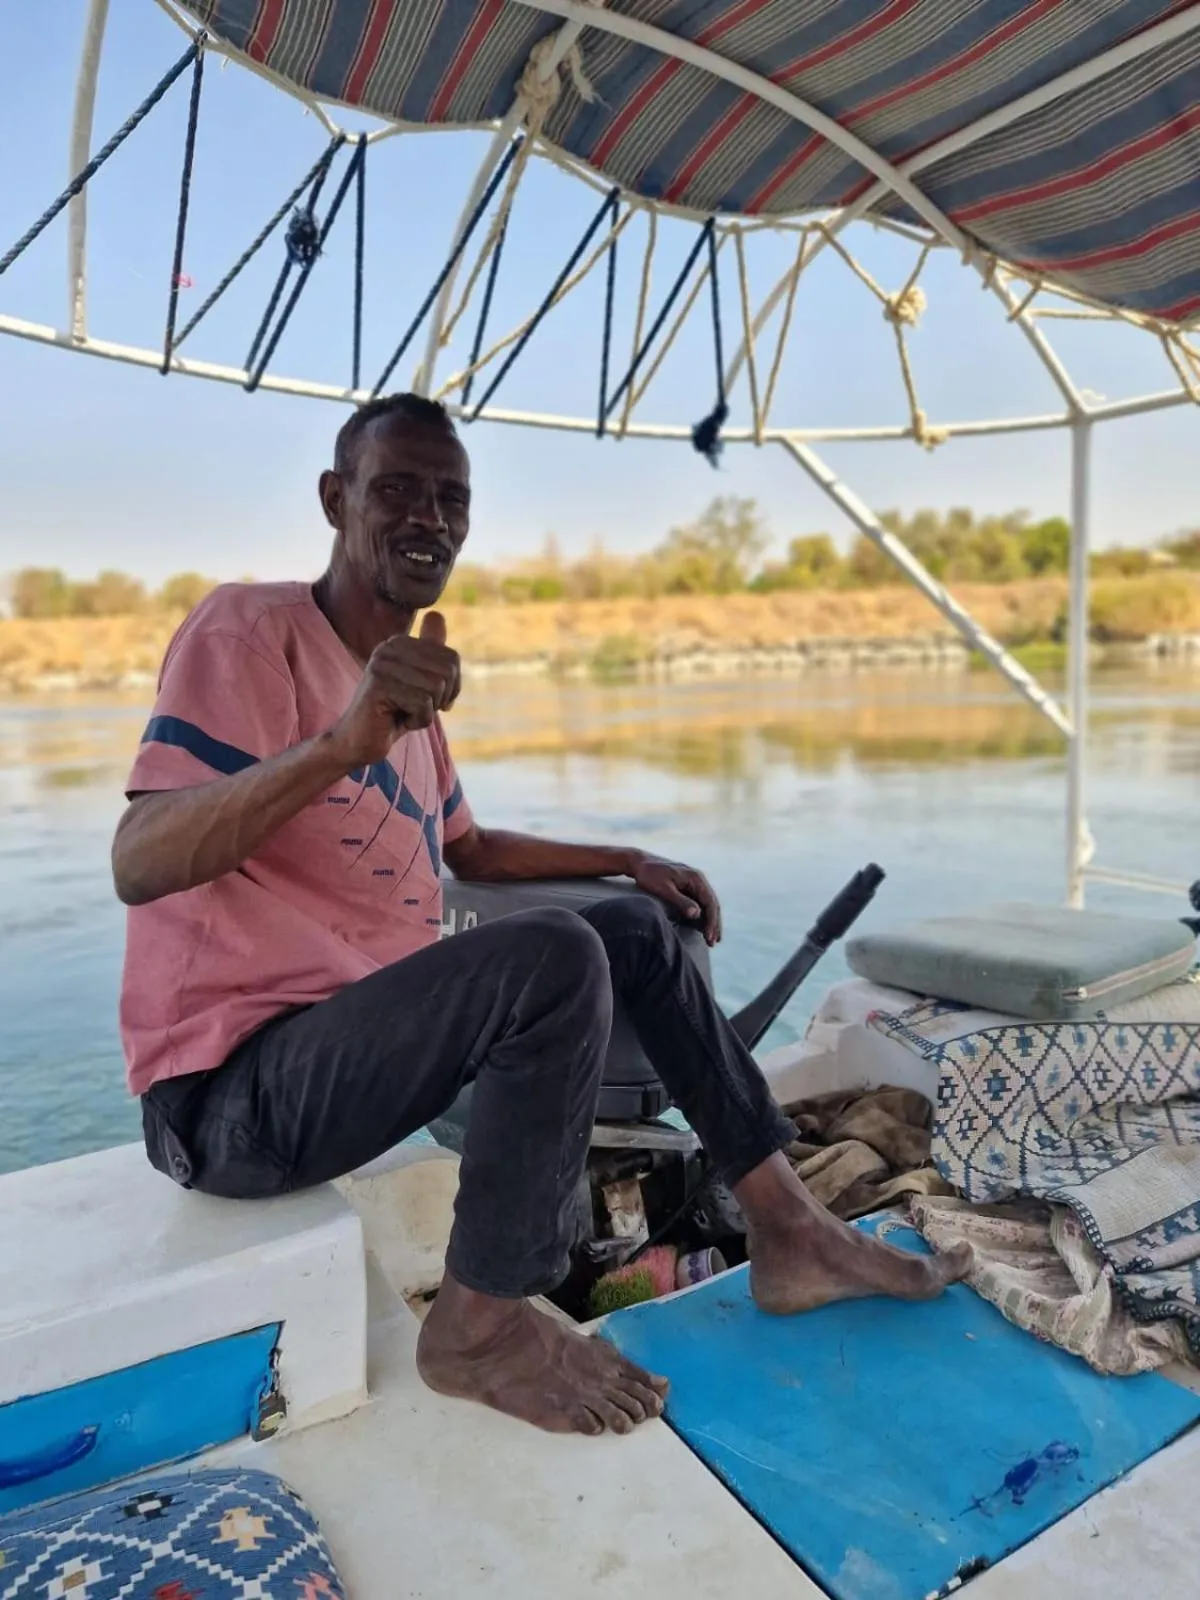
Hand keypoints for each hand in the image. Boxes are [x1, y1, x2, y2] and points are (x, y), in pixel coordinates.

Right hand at [327, 611, 460, 767]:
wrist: (359, 741)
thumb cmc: (393, 713)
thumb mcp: (418, 681)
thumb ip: (431, 652)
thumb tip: (437, 614)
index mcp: (400, 642)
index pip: (452, 659)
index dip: (451, 687)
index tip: (428, 700)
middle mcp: (389, 647)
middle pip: (447, 672)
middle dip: (439, 699)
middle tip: (414, 708)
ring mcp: (382, 664)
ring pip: (436, 688)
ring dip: (426, 711)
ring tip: (401, 712)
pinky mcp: (379, 685)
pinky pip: (422, 704)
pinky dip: (416, 720)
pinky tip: (395, 719)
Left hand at [631, 854, 721, 945]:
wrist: (639, 862)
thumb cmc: (649, 875)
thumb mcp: (664, 889)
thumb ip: (680, 901)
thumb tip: (697, 914)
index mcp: (696, 878)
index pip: (710, 903)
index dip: (711, 922)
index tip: (709, 937)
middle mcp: (698, 879)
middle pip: (712, 904)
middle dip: (714, 924)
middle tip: (713, 943)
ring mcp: (694, 882)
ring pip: (708, 904)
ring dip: (711, 921)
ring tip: (712, 939)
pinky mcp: (688, 886)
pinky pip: (700, 902)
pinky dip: (703, 915)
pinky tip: (702, 927)